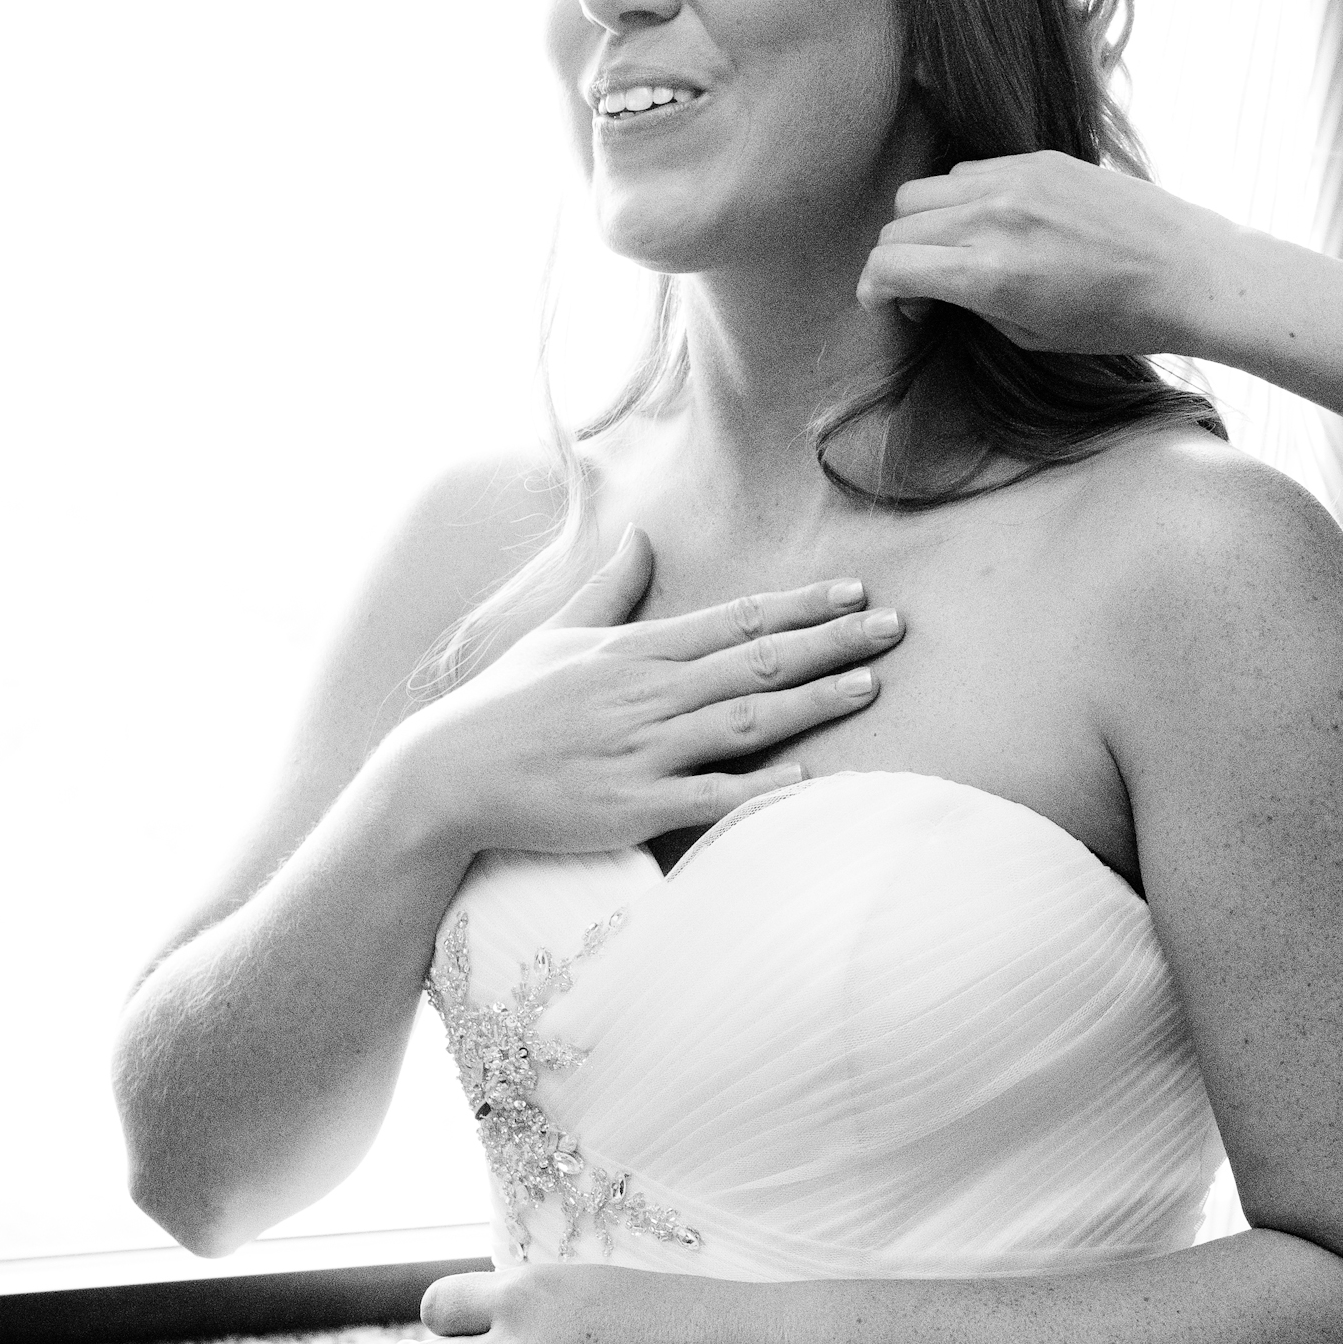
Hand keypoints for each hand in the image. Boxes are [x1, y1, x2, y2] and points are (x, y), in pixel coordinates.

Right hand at [386, 527, 901, 862]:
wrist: (446, 776)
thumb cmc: (504, 705)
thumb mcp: (557, 636)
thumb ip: (613, 590)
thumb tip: (643, 535)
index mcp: (634, 651)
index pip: (735, 619)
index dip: (800, 605)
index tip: (855, 592)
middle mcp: (646, 694)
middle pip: (756, 661)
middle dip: (832, 642)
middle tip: (896, 626)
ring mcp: (640, 751)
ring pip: (744, 720)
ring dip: (812, 700)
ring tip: (871, 685)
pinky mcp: (630, 807)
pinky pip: (706, 794)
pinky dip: (758, 783)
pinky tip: (807, 773)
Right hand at [857, 152, 1208, 355]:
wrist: (1189, 271)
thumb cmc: (1117, 319)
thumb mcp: (1031, 335)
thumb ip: (970, 305)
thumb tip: (929, 289)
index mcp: (988, 272)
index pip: (888, 264)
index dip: (874, 290)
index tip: (887, 305)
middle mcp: (993, 216)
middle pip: (898, 224)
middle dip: (896, 260)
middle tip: (923, 290)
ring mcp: (1016, 179)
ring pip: (925, 190)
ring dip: (923, 225)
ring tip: (954, 254)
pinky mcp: (1040, 158)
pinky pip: (969, 171)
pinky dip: (961, 199)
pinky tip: (993, 226)